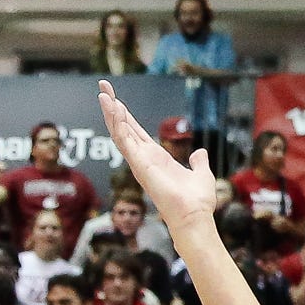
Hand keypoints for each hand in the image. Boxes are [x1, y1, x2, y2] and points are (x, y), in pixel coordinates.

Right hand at [97, 85, 223, 231]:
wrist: (195, 217)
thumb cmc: (196, 202)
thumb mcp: (201, 174)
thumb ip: (198, 162)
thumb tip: (200, 153)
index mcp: (155, 158)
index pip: (135, 131)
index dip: (124, 115)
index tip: (115, 98)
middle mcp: (144, 158)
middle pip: (123, 128)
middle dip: (113, 107)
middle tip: (103, 87)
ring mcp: (139, 162)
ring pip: (120, 133)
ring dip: (111, 113)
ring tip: (103, 94)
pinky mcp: (140, 165)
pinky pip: (125, 141)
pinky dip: (119, 125)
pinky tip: (114, 109)